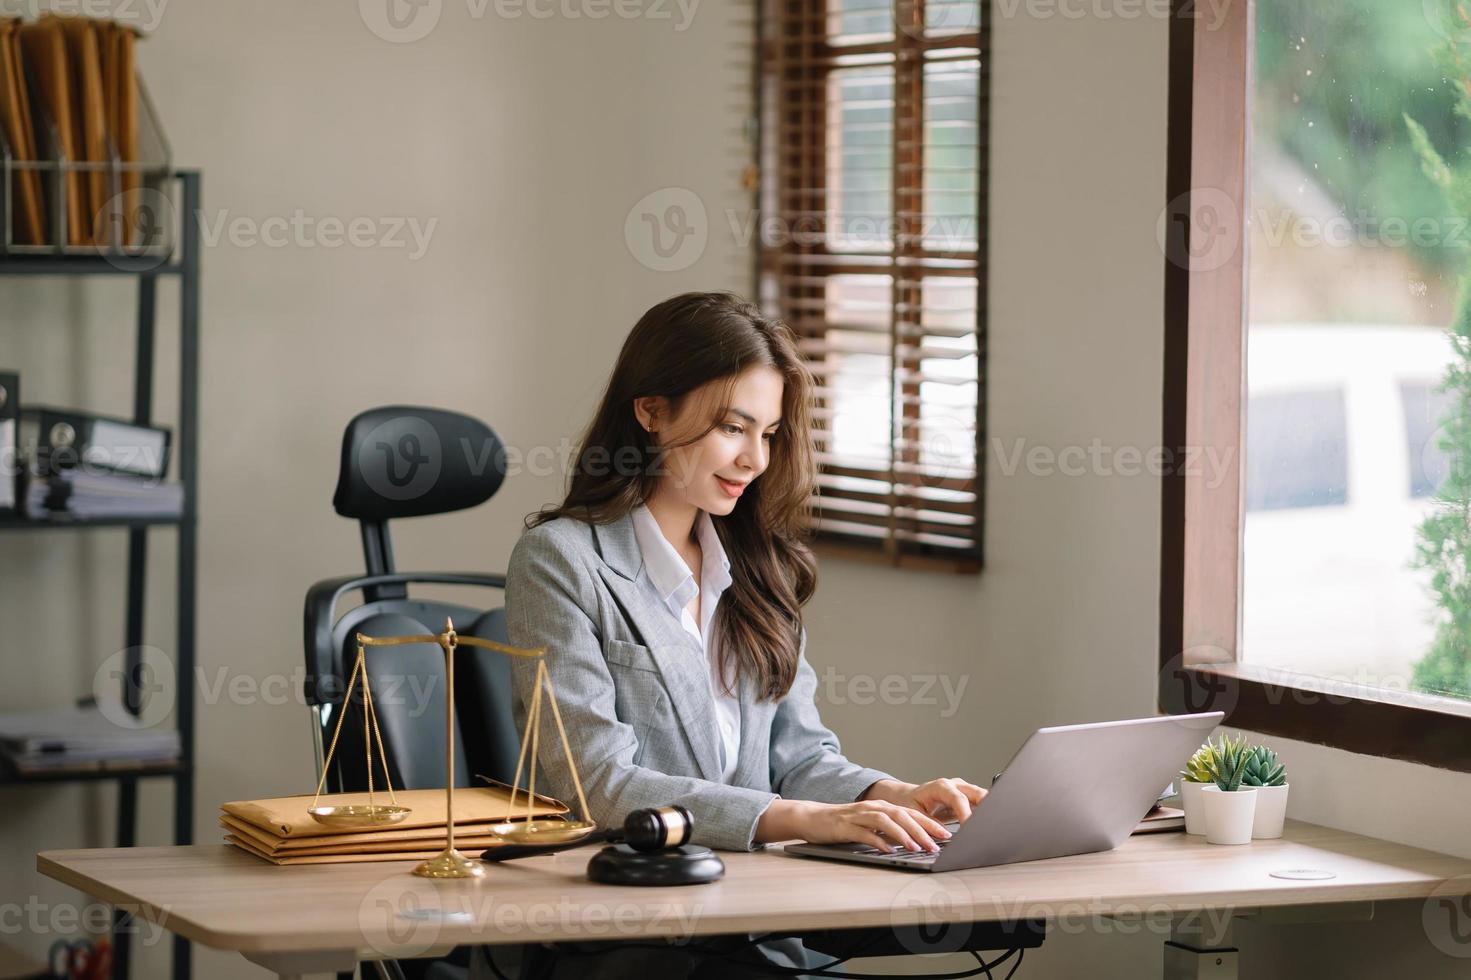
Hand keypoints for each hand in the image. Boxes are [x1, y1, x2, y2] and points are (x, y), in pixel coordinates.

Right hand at [803, 798, 955, 853]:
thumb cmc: (844, 824)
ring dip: (904, 835)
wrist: (812, 817)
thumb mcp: (870, 826)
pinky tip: (889, 850)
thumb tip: (914, 843)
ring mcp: (859, 816)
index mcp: (882, 807)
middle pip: (903, 815)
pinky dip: (879, 841)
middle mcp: (873, 808)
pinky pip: (865, 833)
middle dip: (923, 829)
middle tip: (938, 843)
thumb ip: (889, 831)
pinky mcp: (846, 827)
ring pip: (887, 821)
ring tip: (918, 847)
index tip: (946, 835)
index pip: (911, 813)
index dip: (930, 823)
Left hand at [863, 776, 987, 823]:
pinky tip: (988, 826)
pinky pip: (981, 804)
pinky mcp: (967, 799)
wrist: (906, 796)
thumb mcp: (914, 815)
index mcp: (940, 787)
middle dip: (987, 807)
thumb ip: (929, 824)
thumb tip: (944, 836)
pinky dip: (985, 814)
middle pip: (977, 793)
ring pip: (983, 797)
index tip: (970, 827)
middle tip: (991, 825)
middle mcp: (954, 785)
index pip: (958, 798)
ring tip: (993, 827)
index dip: (966, 813)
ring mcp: (963, 790)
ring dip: (989, 810)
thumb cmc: (908, 804)